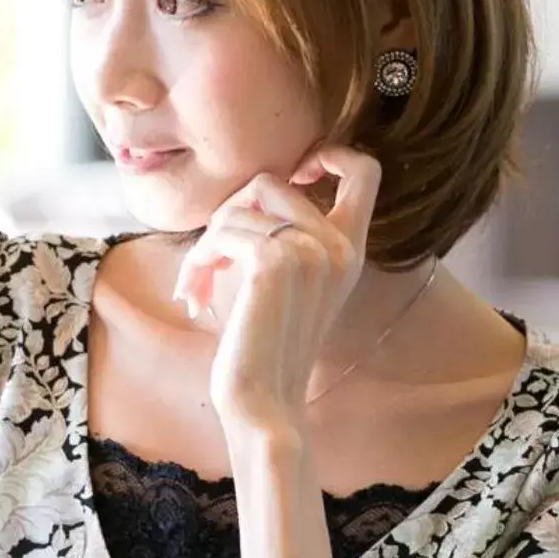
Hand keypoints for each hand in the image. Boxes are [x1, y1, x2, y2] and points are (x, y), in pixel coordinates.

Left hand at [173, 145, 380, 434]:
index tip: (292, 174)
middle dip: (227, 215)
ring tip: (196, 284)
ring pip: (237, 206)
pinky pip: (221, 231)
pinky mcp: (274, 260)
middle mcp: (339, 245)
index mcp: (350, 250)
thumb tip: (247, 192)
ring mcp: (311, 250)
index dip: (328, 153)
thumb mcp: (287, 285)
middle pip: (270, 181)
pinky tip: (193, 295)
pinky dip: (197, 260)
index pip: (365, 170)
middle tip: (208, 261)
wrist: (262, 404)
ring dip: (204, 244)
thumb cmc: (263, 350)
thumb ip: (286, 236)